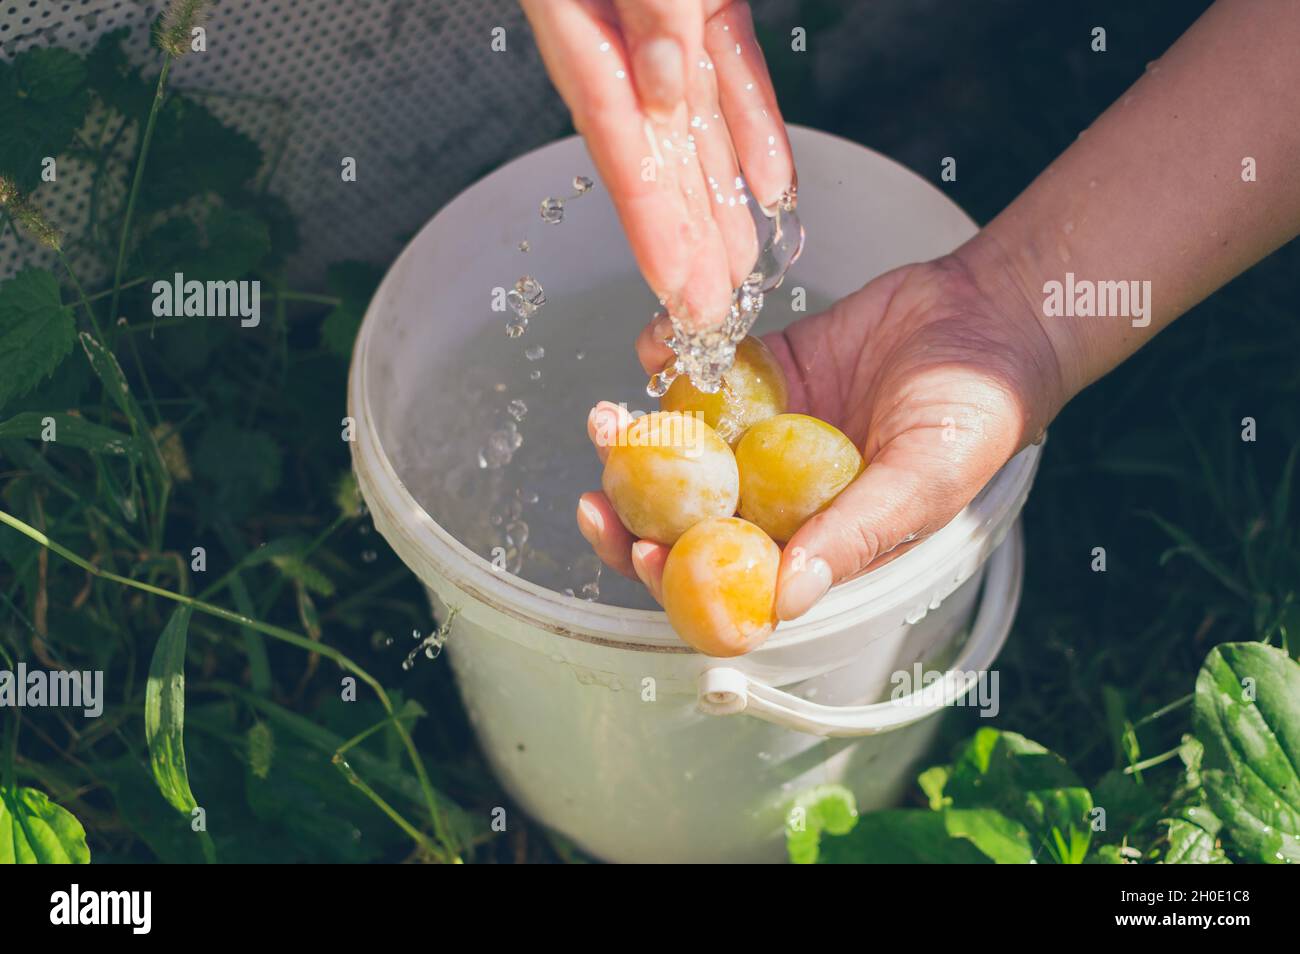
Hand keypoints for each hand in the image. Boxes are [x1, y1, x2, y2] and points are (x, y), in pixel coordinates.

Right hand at [521, 0, 795, 328]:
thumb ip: (648, 10)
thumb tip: (660, 88)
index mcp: (577, 14)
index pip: (617, 138)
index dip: (648, 222)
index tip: (673, 286)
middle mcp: (617, 29)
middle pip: (656, 151)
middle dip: (685, 238)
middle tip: (705, 311)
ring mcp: (663, 18)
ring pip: (696, 124)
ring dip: (720, 199)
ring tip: (739, 268)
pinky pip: (730, 67)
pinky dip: (751, 123)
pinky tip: (769, 181)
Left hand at [576, 247, 1066, 618]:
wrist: (992, 317)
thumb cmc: (975, 416)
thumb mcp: (921, 483)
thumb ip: (854, 537)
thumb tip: (785, 602)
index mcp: (809, 539)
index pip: (726, 578)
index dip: (674, 577)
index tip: (641, 553)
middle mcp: (774, 494)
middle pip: (683, 520)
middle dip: (631, 514)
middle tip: (593, 496)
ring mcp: (760, 433)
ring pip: (680, 451)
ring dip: (636, 443)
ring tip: (606, 419)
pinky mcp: (759, 371)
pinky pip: (701, 376)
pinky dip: (668, 366)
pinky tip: (651, 353)